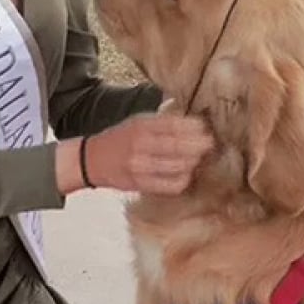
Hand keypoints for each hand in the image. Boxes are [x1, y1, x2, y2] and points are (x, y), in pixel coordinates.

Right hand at [57, 113, 214, 195]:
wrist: (92, 160)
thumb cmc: (121, 138)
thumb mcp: (138, 120)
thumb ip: (163, 119)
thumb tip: (194, 118)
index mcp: (141, 125)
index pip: (174, 124)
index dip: (195, 127)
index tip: (206, 128)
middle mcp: (140, 145)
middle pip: (180, 146)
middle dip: (200, 145)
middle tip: (210, 144)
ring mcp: (140, 167)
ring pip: (179, 166)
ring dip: (194, 162)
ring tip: (199, 158)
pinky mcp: (141, 184)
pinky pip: (172, 185)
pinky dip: (184, 179)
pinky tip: (186, 173)